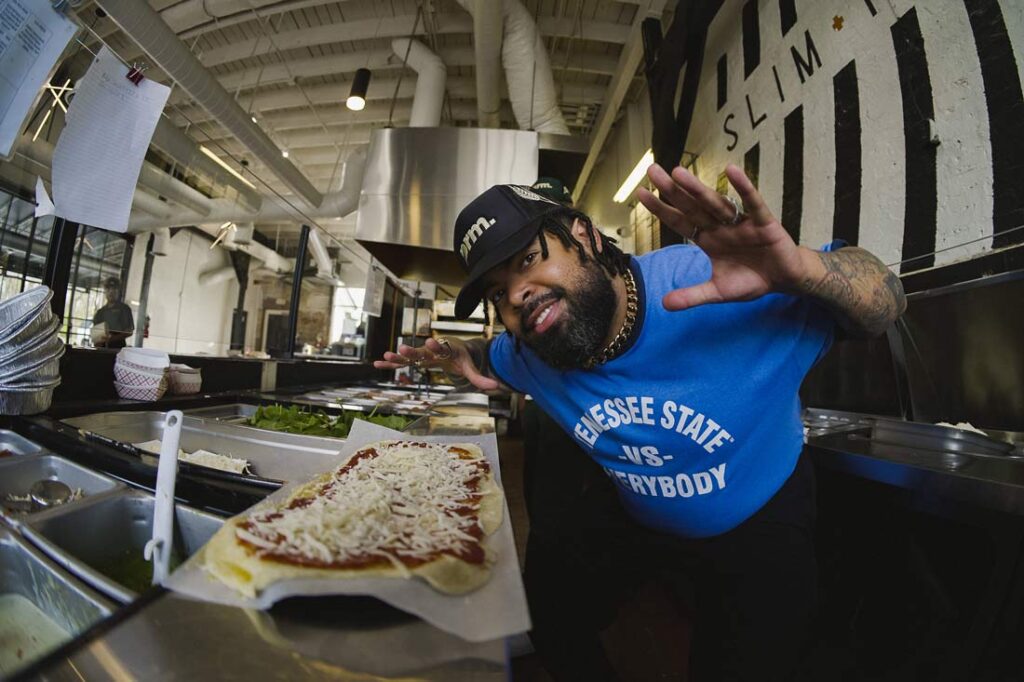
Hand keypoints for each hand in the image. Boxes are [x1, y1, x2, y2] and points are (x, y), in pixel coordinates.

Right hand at [373, 337, 499, 390]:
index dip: (437, 345)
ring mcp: (422, 354)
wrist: (453, 348)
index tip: (431, 340)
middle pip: (422, 350)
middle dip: (413, 350)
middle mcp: (432, 350)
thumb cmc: (461, 357)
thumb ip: (479, 377)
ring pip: (410, 356)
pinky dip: (392, 364)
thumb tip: (495, 386)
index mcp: (447, 349)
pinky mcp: (416, 359)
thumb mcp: (470, 367)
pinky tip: (378, 364)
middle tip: (403, 348)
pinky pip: (403, 363)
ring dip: (398, 357)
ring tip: (385, 357)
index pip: (442, 347)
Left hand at [636, 163, 818, 310]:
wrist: (784, 281)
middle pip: (692, 206)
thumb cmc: (750, 280)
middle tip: (653, 170)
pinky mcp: (764, 222)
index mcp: (707, 240)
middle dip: (673, 190)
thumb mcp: (718, 292)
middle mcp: (720, 227)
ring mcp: (741, 222)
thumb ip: (692, 296)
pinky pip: (753, 203)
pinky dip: (744, 187)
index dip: (661, 209)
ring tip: (679, 173)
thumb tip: (664, 304)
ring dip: (698, 188)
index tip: (640, 193)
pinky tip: (731, 171)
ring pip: (716, 203)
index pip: (679, 222)